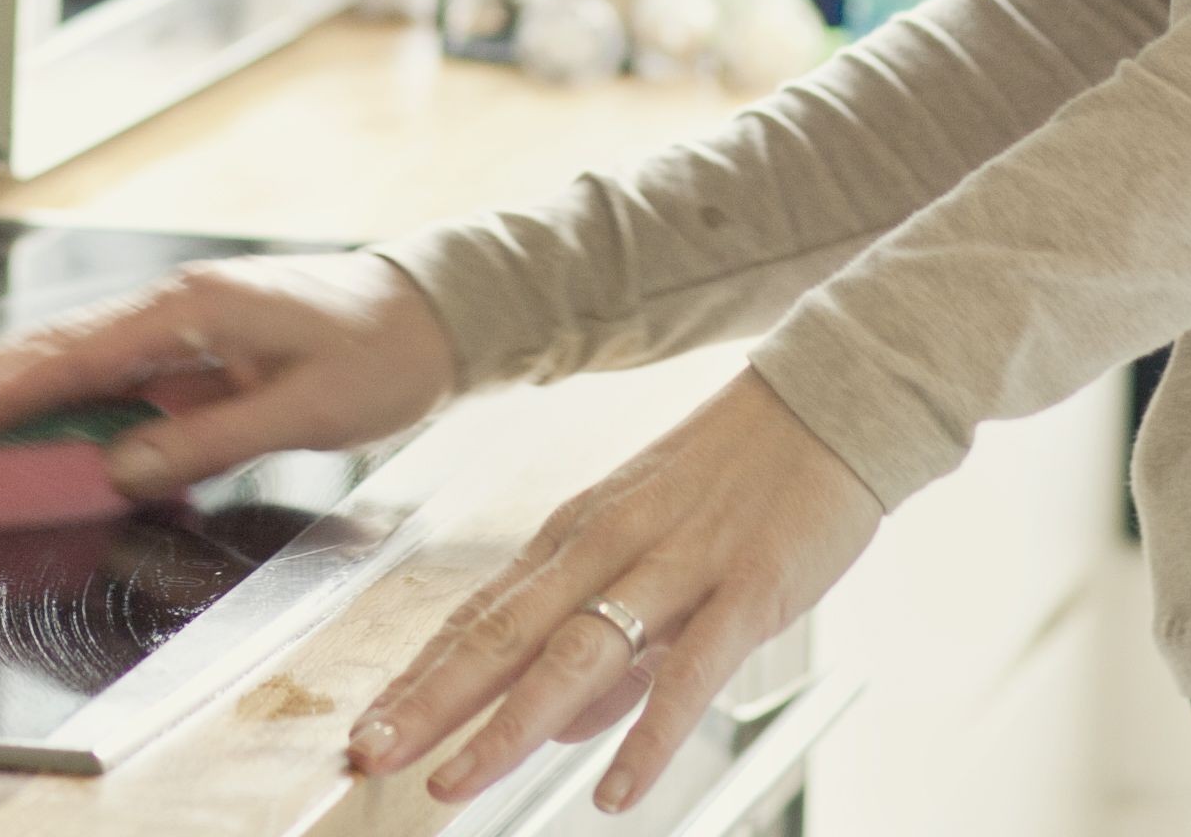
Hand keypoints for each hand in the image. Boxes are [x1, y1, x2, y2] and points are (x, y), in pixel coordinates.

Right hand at [0, 250, 459, 498]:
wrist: (432, 312)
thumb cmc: (381, 354)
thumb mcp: (306, 410)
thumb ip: (208, 439)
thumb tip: (117, 470)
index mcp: (186, 310)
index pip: (66, 361)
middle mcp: (163, 308)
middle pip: (35, 350)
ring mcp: (168, 328)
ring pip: (53, 362)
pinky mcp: (180, 352)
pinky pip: (91, 380)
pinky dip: (34, 397)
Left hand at [347, 370, 879, 816]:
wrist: (828, 400)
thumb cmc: (738, 477)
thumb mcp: (651, 548)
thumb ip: (608, 647)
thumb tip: (560, 729)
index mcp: (576, 535)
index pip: (478, 619)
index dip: (417, 678)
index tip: (362, 729)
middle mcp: (607, 547)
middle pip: (501, 636)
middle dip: (429, 702)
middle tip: (365, 755)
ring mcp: (675, 567)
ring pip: (575, 653)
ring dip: (508, 724)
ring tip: (455, 782)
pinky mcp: (746, 589)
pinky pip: (688, 672)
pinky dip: (647, 735)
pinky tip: (613, 791)